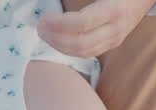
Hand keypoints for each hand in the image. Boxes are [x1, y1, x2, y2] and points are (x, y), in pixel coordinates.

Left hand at [37, 0, 155, 56]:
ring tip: (45, 35)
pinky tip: (58, 42)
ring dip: (59, 46)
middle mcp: (116, 28)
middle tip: (40, 27)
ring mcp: (115, 39)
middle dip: (55, 38)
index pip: (82, 24)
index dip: (59, 24)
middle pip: (80, 43)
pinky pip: (88, 53)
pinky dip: (70, 50)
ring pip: (83, 52)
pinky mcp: (113, 43)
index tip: (44, 18)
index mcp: (114, 10)